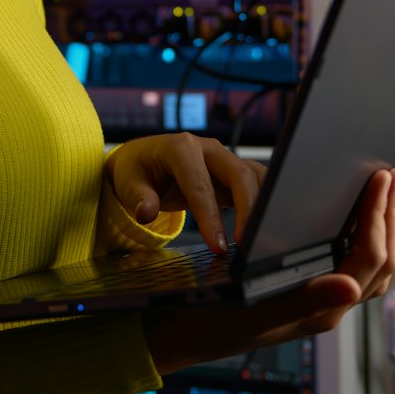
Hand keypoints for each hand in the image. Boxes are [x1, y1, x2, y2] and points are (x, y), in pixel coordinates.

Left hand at [105, 131, 267, 252]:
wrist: (144, 159)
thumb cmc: (137, 170)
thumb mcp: (128, 182)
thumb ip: (138, 198)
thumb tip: (146, 213)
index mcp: (181, 148)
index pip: (200, 185)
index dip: (210, 216)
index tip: (217, 245)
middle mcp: (208, 148)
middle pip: (238, 175)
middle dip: (247, 210)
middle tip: (245, 245)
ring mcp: (224, 158)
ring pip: (254, 176)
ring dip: (262, 204)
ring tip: (262, 236)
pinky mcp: (233, 171)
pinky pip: (257, 181)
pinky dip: (265, 200)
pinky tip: (267, 224)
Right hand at [140, 167, 394, 374]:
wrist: (188, 333)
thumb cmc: (214, 320)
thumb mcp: (254, 307)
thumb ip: (305, 299)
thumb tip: (352, 289)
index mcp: (322, 309)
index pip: (370, 258)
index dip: (379, 215)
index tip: (381, 178)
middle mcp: (330, 307)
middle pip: (382, 260)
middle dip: (390, 215)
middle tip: (393, 175)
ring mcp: (324, 302)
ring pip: (373, 265)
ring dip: (383, 225)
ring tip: (385, 192)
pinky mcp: (312, 294)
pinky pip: (355, 265)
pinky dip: (366, 237)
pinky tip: (358, 219)